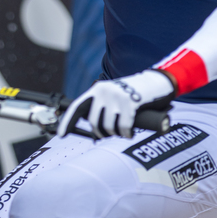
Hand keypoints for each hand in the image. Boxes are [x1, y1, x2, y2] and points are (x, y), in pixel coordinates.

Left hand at [57, 70, 174, 138]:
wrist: (156, 83)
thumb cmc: (134, 94)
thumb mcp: (114, 95)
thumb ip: (102, 106)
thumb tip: (94, 130)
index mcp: (97, 90)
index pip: (77, 107)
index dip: (67, 122)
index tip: (60, 135)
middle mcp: (104, 91)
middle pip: (95, 123)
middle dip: (102, 133)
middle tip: (111, 133)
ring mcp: (116, 96)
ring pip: (109, 127)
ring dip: (116, 134)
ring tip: (123, 130)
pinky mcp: (129, 102)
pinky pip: (123, 128)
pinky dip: (126, 134)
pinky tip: (130, 132)